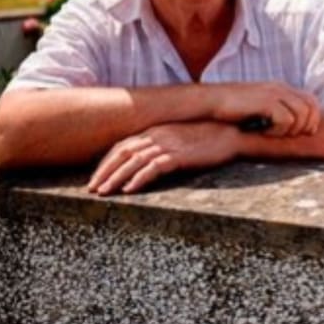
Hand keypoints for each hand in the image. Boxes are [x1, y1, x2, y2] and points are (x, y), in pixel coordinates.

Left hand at [89, 121, 240, 195]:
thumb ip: (162, 145)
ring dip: (115, 177)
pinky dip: (139, 178)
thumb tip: (147, 161)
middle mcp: (158, 135)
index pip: (123, 145)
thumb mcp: (179, 139)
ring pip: (133, 160)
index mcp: (156, 131)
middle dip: (104, 171)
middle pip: (123, 152)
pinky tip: (129, 190)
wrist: (231, 135)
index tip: (96, 177)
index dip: (106, 161)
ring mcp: (168, 144)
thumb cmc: (208, 138)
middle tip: (92, 189)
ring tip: (104, 192)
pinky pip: (153, 167)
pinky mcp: (180, 155)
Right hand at [207, 82, 320, 137]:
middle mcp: (280, 88)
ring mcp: (274, 93)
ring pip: (301, 115)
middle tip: (287, 136)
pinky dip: (278, 131)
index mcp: (281, 88)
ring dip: (290, 130)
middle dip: (304, 127)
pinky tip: (263, 133)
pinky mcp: (265, 102)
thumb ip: (276, 110)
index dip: (313, 118)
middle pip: (311, 107)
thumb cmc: (232, 108)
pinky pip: (286, 120)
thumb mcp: (259, 106)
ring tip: (272, 134)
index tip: (303, 133)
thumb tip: (292, 126)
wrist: (211, 100)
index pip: (312, 100)